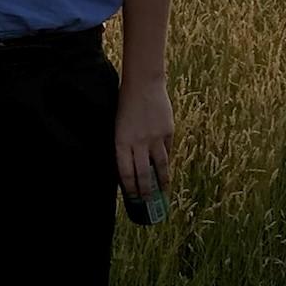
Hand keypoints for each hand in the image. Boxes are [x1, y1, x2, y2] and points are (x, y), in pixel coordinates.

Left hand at [115, 78, 172, 198]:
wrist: (143, 84)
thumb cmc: (125, 105)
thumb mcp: (118, 127)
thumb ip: (123, 146)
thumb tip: (129, 168)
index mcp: (121, 141)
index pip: (125, 172)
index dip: (129, 188)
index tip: (132, 198)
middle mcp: (138, 142)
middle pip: (142, 173)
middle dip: (145, 191)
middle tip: (147, 201)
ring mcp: (155, 137)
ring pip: (159, 166)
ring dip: (161, 182)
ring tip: (162, 192)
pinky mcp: (168, 132)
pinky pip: (167, 151)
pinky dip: (166, 162)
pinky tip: (166, 169)